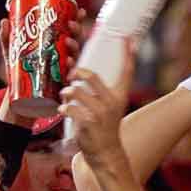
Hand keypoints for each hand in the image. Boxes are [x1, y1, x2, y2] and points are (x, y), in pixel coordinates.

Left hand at [0, 9, 84, 127]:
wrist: (19, 103)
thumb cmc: (19, 75)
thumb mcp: (12, 56)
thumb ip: (7, 40)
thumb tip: (4, 21)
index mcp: (56, 47)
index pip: (70, 32)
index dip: (77, 20)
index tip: (78, 10)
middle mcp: (64, 59)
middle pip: (76, 42)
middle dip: (77, 32)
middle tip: (70, 25)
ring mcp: (64, 73)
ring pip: (76, 58)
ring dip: (75, 49)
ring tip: (68, 43)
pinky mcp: (62, 87)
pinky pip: (71, 79)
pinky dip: (72, 73)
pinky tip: (70, 69)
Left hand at [58, 38, 136, 162]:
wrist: (106, 153)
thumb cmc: (105, 127)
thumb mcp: (110, 107)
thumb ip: (101, 91)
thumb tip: (84, 73)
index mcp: (120, 95)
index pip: (127, 70)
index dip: (127, 52)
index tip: (126, 37)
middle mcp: (112, 101)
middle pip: (91, 75)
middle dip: (76, 72)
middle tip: (71, 76)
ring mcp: (100, 112)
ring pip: (75, 91)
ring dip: (66, 93)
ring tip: (65, 97)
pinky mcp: (87, 122)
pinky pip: (68, 107)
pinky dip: (62, 108)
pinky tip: (63, 111)